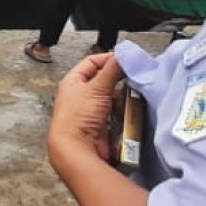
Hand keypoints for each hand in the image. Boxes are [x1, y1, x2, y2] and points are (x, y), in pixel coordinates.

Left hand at [47, 53, 123, 168]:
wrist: (78, 149)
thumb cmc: (76, 118)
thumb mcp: (96, 88)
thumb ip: (111, 70)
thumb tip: (122, 55)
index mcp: (73, 82)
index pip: (92, 62)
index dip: (108, 59)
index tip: (125, 59)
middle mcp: (81, 96)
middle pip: (105, 81)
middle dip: (119, 81)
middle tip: (132, 78)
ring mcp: (92, 112)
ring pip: (114, 99)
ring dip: (123, 99)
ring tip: (131, 97)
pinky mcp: (102, 127)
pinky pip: (118, 115)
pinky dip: (124, 114)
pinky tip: (129, 114)